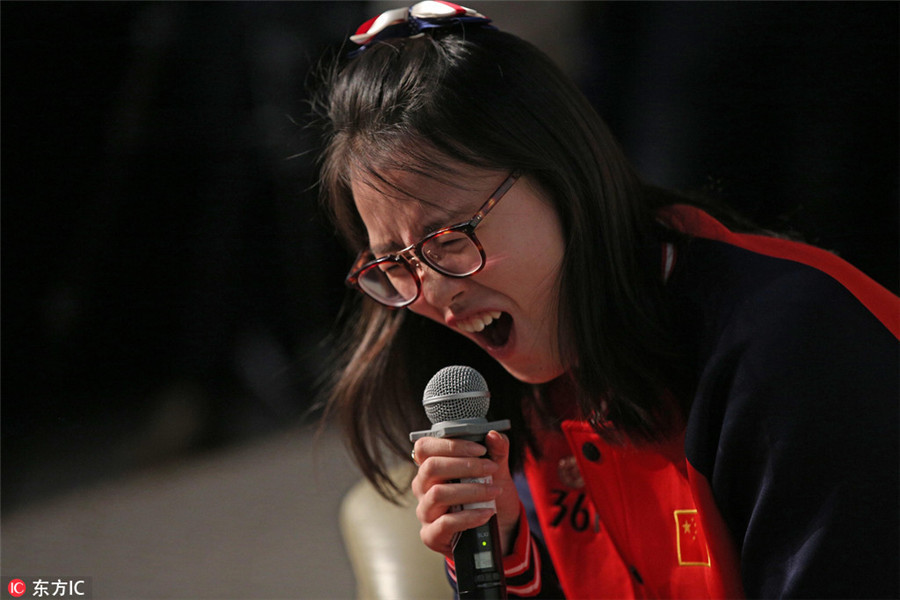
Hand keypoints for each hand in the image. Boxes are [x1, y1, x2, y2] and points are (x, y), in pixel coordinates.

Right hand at [411, 430, 520, 557]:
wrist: (499, 531)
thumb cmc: (491, 498)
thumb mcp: (497, 472)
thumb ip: (497, 452)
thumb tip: (494, 435)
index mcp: (432, 468)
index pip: (425, 447)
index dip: (450, 444)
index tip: (480, 449)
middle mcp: (423, 487)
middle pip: (431, 467)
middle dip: (465, 465)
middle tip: (491, 468)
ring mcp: (425, 512)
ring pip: (438, 494)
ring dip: (471, 491)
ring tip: (494, 491)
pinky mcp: (431, 535)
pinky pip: (445, 523)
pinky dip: (469, 517)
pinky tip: (487, 513)